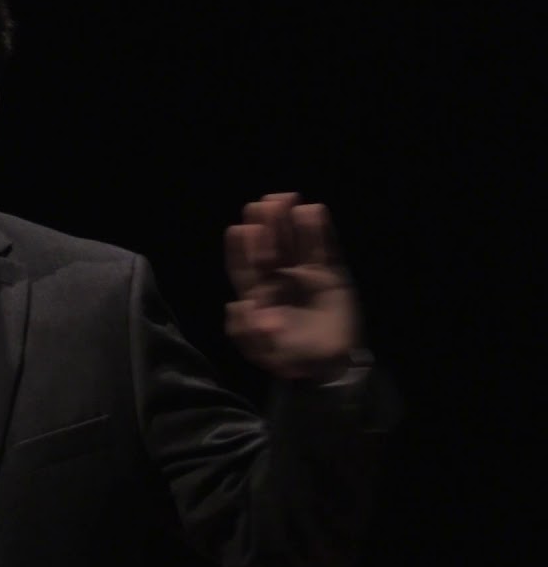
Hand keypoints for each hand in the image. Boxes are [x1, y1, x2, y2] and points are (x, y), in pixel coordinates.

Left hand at [224, 193, 359, 380]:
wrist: (330, 368)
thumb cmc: (291, 359)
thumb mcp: (263, 351)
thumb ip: (246, 332)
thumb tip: (237, 306)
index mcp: (258, 296)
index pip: (244, 267)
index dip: (239, 250)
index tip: (237, 229)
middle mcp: (278, 281)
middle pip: (267, 248)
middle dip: (263, 227)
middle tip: (260, 204)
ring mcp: (304, 276)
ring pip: (293, 243)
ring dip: (288, 221)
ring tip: (285, 197)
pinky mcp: (330, 277)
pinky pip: (323, 250)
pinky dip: (318, 230)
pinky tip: (313, 210)